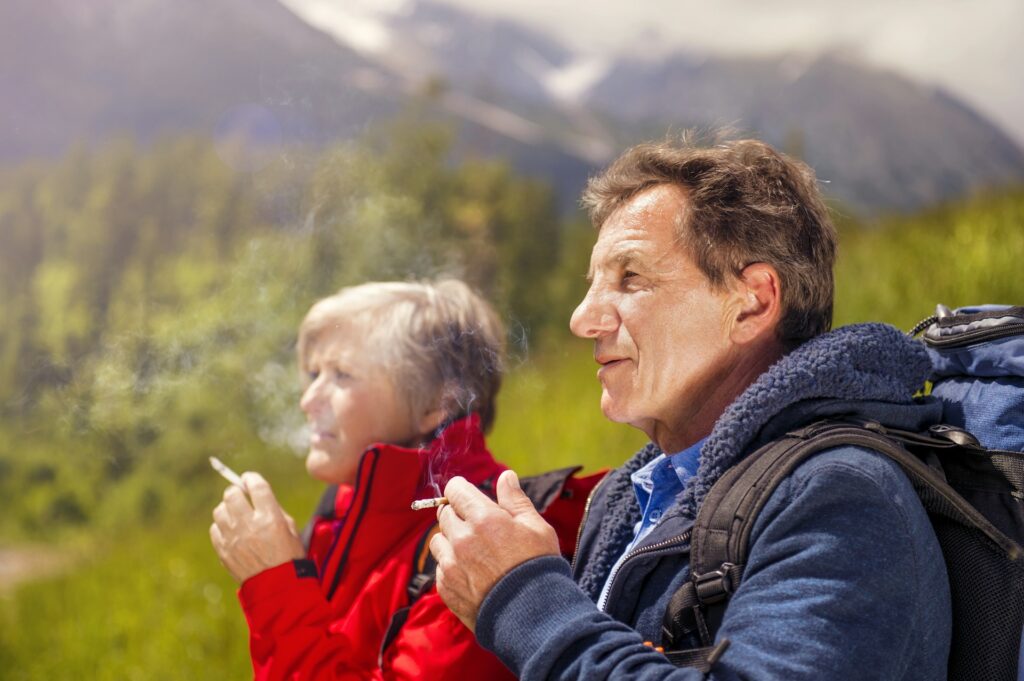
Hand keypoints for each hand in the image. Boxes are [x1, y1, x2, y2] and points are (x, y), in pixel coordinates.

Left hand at [209, 472, 304, 582]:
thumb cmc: (288, 556)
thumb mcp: (290, 528)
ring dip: (227, 508)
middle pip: (232, 494)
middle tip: (241, 494)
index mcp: (270, 517)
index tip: (248, 478)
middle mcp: (249, 525)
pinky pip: (215, 529)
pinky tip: (231, 530)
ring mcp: (233, 538)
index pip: (256, 486)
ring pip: (219, 510)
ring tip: (236, 514)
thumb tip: (256, 495)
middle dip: (236, 491)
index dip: (251, 478)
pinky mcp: (223, 550)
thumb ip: (274, 509)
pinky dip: (221, 526)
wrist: (277, 587)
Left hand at [430, 469, 559, 631]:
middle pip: (445, 514)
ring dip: (450, 540)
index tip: (467, 495)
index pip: (455, 490)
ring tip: (473, 551)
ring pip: (438, 540)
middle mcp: (461, 538)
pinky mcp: (446, 587)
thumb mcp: (535, 526)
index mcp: (483, 518)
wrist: (533, 616)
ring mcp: (451, 564)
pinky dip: (450, 565)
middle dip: (459, 514)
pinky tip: (471, 572)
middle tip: (478, 526)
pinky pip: (440, 567)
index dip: (461, 490)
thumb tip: (505, 476)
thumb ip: (515, 499)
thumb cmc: (538, 568)